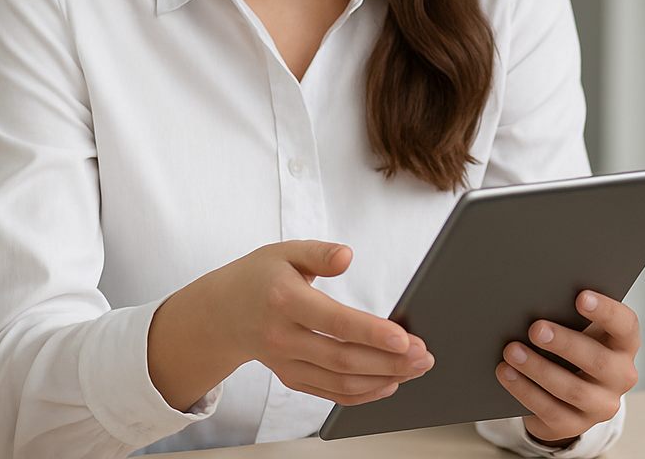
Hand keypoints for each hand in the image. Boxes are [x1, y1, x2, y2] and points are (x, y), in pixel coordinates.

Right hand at [148, 239, 432, 409]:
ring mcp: (286, 362)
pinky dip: (361, 394)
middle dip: (389, 361)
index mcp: (284, 301)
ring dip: (383, 378)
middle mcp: (283, 337)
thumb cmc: (258, 277)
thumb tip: (347, 255)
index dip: (371, 332)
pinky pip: (329, 393)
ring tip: (416, 369)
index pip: (334, 322)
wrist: (220, 314)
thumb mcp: (284, 251)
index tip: (404, 338)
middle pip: (342, 358)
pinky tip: (389, 384)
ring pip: (339, 381)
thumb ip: (319, 252)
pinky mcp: (290, 377)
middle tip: (424, 356)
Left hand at [495, 290, 640, 445]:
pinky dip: (526, 390)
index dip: (605, 311)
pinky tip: (507, 374)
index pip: (625, 325)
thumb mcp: (581, 331)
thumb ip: (570, 317)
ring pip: (572, 389)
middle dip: (564, 343)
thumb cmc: (574, 348)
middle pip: (598, 361)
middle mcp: (621, 376)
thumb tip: (537, 302)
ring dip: (538, 368)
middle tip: (536, 328)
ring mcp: (601, 405)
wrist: (568, 394)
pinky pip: (550, 410)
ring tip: (512, 351)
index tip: (580, 297)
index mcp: (625, 344)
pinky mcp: (575, 425)